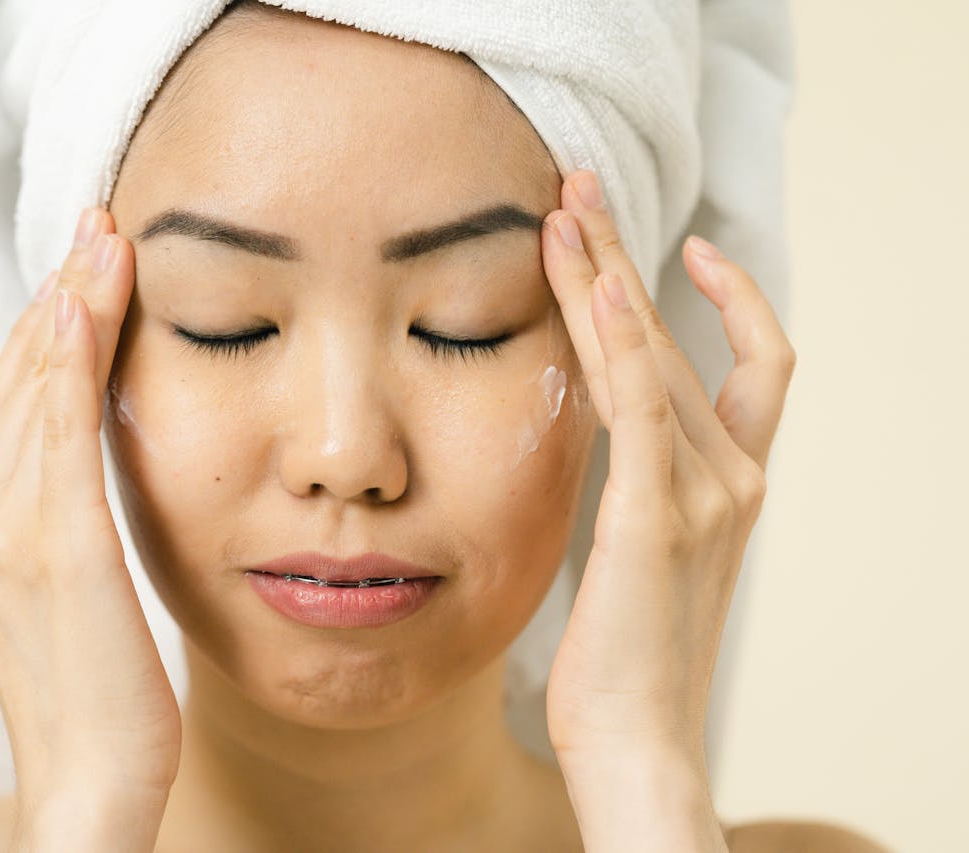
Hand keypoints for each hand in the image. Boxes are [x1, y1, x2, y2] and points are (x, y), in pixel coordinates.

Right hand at [0, 209, 179, 849]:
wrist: (92, 782)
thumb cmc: (100, 690)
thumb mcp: (78, 589)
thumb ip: (68, 519)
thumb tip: (94, 454)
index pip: (11, 406)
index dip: (46, 330)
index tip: (84, 267)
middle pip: (16, 384)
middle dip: (58, 297)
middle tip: (97, 225)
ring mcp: (7, 535)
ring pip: (34, 393)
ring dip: (68, 308)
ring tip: (102, 241)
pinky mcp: (57, 551)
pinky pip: (59, 435)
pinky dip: (68, 365)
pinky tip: (85, 307)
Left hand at [538, 171, 794, 774]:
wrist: (636, 739)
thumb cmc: (625, 656)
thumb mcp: (641, 553)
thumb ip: (640, 489)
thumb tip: (602, 442)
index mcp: (735, 485)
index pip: (759, 367)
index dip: (732, 300)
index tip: (681, 246)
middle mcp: (734, 477)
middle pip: (686, 339)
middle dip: (630, 259)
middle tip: (581, 189)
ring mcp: (704, 494)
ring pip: (655, 356)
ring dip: (607, 277)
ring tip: (563, 211)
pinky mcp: (654, 514)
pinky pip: (640, 405)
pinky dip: (620, 338)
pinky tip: (592, 286)